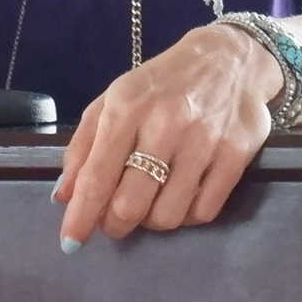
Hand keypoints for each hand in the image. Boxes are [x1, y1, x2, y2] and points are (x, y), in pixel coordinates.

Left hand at [53, 25, 281, 244]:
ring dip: (151, 221)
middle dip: (115, 223)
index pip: (98, 175)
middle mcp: (165, 124)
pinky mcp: (236, 155)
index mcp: (127, 107)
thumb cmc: (161, 85)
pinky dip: (186, 216)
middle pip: (131, 204)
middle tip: (113, 220)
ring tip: (149, 203)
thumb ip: (83, 147)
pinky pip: (204, 211)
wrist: (229, 59)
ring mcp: (204, 141)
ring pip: (168, 215)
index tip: (70, 242)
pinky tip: (179, 198)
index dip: (82, 215)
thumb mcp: (113, 100)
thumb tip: (64, 197)